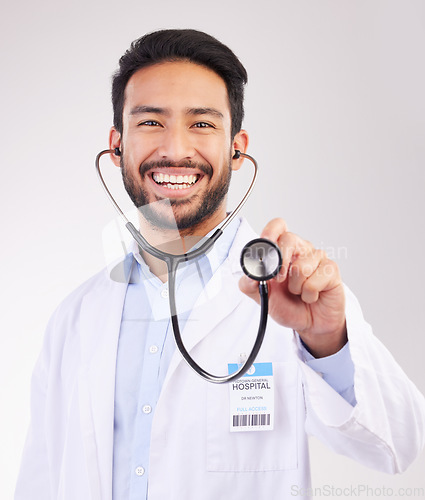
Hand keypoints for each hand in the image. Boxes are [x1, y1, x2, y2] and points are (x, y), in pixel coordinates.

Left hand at [239, 218, 346, 357]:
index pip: (277, 226)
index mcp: (282, 250)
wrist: (309, 323)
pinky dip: (308, 295)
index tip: (264, 247)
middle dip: (279, 265)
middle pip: (289, 239)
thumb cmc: (288, 304)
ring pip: (300, 266)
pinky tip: (312, 296)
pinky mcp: (331, 269)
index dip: (270, 232)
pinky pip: (314, 282)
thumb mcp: (261, 296)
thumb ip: (249, 284)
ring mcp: (317, 257)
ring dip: (295, 287)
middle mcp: (300, 249)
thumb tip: (249, 273)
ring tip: (299, 292)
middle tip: (279, 281)